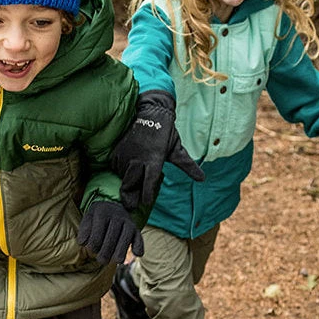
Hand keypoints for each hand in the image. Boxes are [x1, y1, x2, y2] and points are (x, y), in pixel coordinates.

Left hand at [77, 200, 144, 264]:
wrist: (112, 206)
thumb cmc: (97, 218)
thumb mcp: (88, 220)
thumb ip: (84, 231)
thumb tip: (83, 243)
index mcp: (102, 213)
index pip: (96, 237)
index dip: (93, 247)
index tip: (91, 249)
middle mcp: (117, 216)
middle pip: (110, 241)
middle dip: (105, 255)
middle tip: (101, 261)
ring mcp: (128, 222)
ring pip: (124, 241)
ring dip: (120, 254)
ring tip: (115, 261)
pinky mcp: (136, 228)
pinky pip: (139, 239)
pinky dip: (138, 248)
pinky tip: (136, 254)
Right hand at [111, 90, 205, 210]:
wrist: (151, 112)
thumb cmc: (166, 133)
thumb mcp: (177, 150)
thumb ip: (188, 166)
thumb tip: (202, 179)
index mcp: (154, 159)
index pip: (149, 182)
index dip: (146, 194)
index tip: (144, 203)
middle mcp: (138, 158)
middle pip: (131, 183)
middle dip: (130, 195)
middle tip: (130, 205)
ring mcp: (126, 154)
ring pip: (123, 175)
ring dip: (126, 182)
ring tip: (130, 187)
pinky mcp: (118, 151)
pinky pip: (115, 166)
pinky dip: (120, 171)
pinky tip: (126, 171)